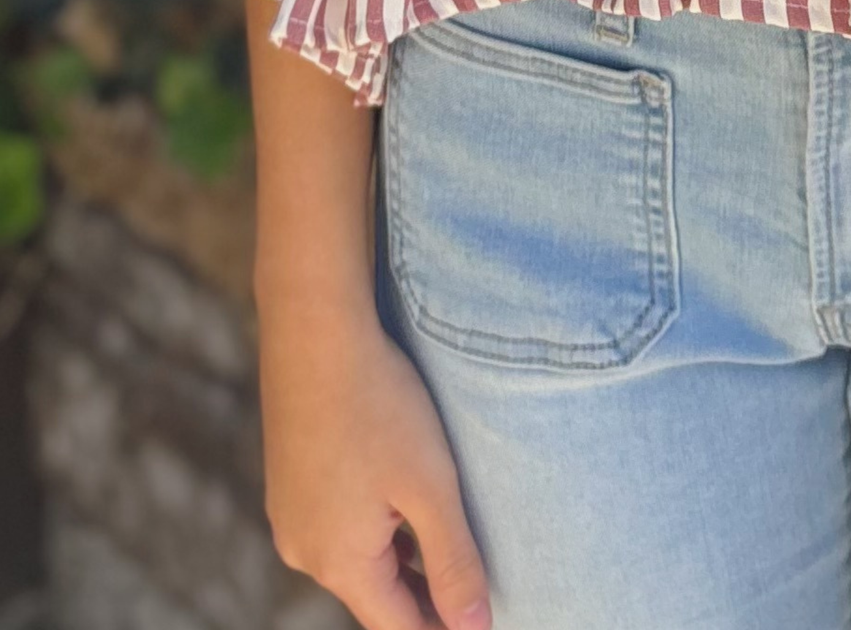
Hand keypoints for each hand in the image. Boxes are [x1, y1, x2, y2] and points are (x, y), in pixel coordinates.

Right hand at [259, 292, 491, 629]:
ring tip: (447, 546)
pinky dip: (374, 528)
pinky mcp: (288, 484)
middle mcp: (304, 551)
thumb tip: (474, 629)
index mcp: (340, 562)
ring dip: (400, 560)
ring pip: (356, 560)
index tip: (481, 622)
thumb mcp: (431, 487)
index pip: (398, 627)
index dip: (443, 627)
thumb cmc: (380, 405)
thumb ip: (454, 563)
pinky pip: (337, 526)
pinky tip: (403, 502)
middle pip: (375, 597)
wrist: (315, 333)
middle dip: (423, 597)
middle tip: (475, 589)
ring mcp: (289, 516)